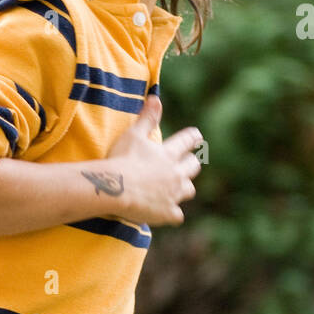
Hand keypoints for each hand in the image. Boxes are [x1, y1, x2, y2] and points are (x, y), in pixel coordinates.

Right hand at [100, 95, 202, 226]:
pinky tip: (166, 214)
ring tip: (177, 189)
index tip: (197, 136)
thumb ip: (147, 117)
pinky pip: (176, 216)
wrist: (116, 189)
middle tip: (188, 163)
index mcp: (168, 154)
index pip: (187, 141)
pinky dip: (172, 214)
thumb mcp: (134, 134)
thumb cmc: (122, 159)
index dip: (192, 138)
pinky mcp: (167, 213)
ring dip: (184, 188)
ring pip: (188, 191)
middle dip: (190, 164)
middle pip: (192, 167)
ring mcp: (173, 195)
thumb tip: (155, 96)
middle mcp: (176, 174)